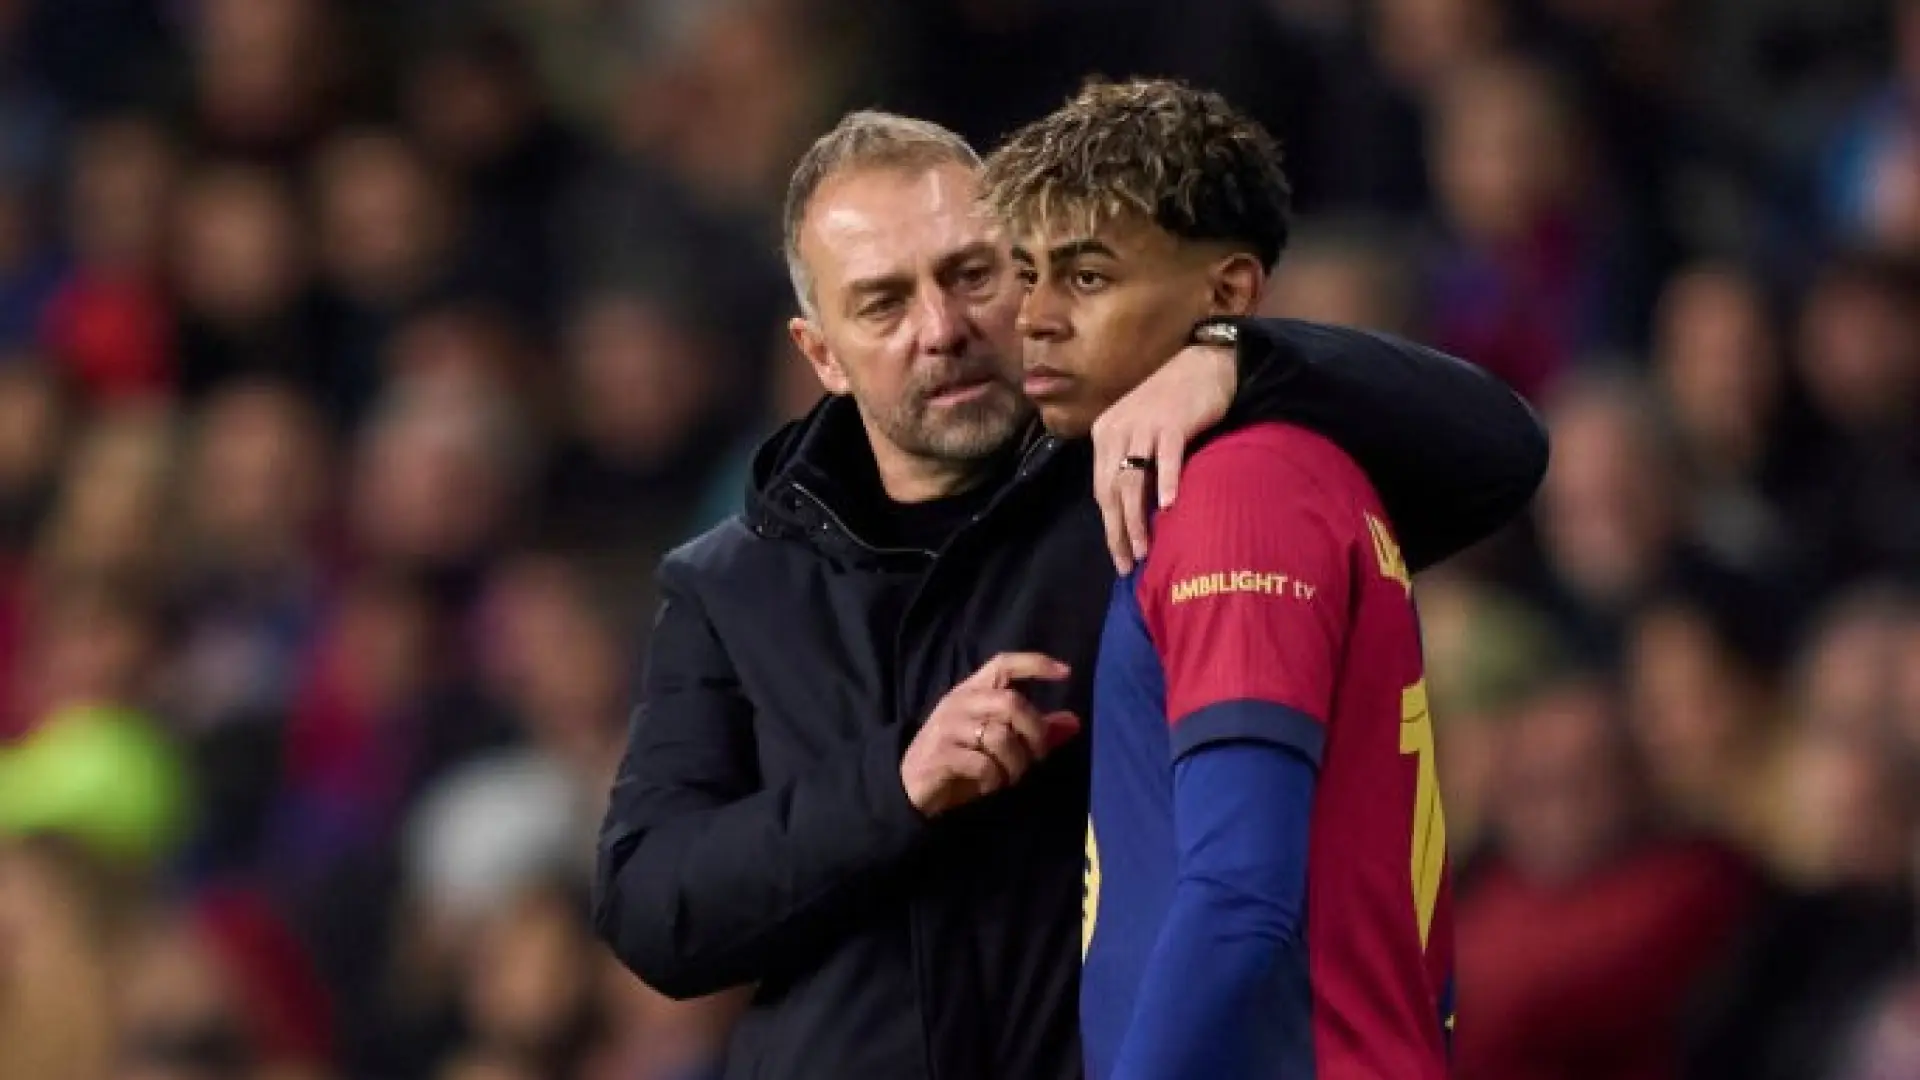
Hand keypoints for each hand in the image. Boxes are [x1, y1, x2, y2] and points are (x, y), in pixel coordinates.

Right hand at [900, 652, 1081, 817]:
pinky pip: (984, 764)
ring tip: (1008, 776)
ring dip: (1015, 764)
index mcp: (972, 691)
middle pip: (1011, 702)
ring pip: (1000, 736)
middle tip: (1036, 757)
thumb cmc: (959, 758)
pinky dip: (994, 779)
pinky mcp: (941, 755)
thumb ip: (1033, 730)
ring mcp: (947, 727)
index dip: (1035, 664)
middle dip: (1034, 732)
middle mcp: (960, 702)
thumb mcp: (998, 742)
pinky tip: (988, 784)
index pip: (1003, 664)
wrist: (910, 785)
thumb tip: (1073, 723)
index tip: (1065, 673)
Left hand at [1090, 343, 1235, 573]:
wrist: (1204, 364)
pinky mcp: (1173, 422)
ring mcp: (1144, 426)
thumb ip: (1132, 464)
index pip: (1101, 490)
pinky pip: (1167, 458)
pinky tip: (1169, 507)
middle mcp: (1117, 430)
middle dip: (1118, 531)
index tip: (1119, 558)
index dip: (1109, 528)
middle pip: (1111, 490)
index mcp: (1105, 434)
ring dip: (1137, 518)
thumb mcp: (1141, 432)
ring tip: (1145, 548)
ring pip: (1133, 479)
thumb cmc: (1174, 405)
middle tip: (1129, 562)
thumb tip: (1133, 513)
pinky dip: (1167, 483)